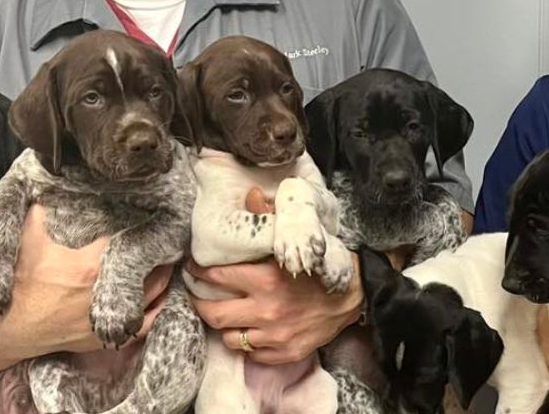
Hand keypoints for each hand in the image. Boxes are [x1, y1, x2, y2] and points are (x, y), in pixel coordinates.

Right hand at [0, 204, 170, 360]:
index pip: (132, 242)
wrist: (4, 330)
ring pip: (152, 294)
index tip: (152, 214)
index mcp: (89, 266)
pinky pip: (144, 323)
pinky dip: (156, 306)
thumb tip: (52, 175)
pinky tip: (159, 290)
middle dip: (158, 251)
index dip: (144, 227)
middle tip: (164, 235)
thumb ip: (44, 209)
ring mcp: (106, 320)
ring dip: (161, 275)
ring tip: (165, 257)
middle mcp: (103, 294)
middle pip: (151, 268)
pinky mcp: (105, 339)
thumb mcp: (27, 238)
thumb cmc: (17, 282)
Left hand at [185, 188, 363, 364]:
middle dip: (199, 302)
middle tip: (197, 294)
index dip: (199, 271)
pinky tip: (251, 329)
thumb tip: (251, 195)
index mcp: (267, 278)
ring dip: (224, 325)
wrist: (354, 296)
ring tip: (225, 314)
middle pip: (214, 314)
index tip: (194, 268)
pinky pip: (252, 354)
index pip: (217, 277)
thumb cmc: (322, 265)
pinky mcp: (284, 353)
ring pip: (229, 337)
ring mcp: (275, 336)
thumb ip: (270, 217)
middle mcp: (267, 310)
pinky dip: (248, 342)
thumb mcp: (297, 237)